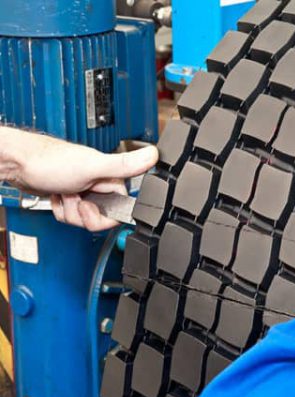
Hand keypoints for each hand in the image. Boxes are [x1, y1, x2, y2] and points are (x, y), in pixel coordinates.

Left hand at [0, 127, 157, 230]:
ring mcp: (84, 190)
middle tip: (72, 196)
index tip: (88, 205)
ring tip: (62, 192)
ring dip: (69, 210)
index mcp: (110, 177)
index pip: (119, 210)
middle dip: (82, 213)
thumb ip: (125, 165)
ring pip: (84, 218)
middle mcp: (99, 183)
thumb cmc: (48, 162)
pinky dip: (61, 209)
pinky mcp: (70, 196)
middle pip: (101, 216)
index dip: (103, 215)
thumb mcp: (93, 166)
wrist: (15, 163)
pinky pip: (71, 215)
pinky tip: (56, 194)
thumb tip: (155, 155)